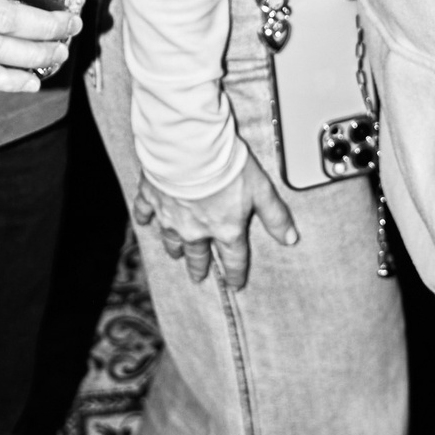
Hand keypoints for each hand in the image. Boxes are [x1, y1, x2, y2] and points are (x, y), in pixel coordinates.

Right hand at [131, 147, 297, 289]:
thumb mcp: (262, 191)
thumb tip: (291, 239)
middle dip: (200, 267)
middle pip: (199, 254)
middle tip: (198, 277)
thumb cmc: (227, 167)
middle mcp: (197, 229)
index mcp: (225, 229)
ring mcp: (172, 216)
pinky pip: (146, 211)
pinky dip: (144, 216)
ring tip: (176, 255)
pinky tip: (144, 220)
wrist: (191, 150)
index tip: (236, 285)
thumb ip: (275, 216)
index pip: (234, 258)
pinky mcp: (153, 197)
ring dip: (175, 249)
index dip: (236, 273)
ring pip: (172, 239)